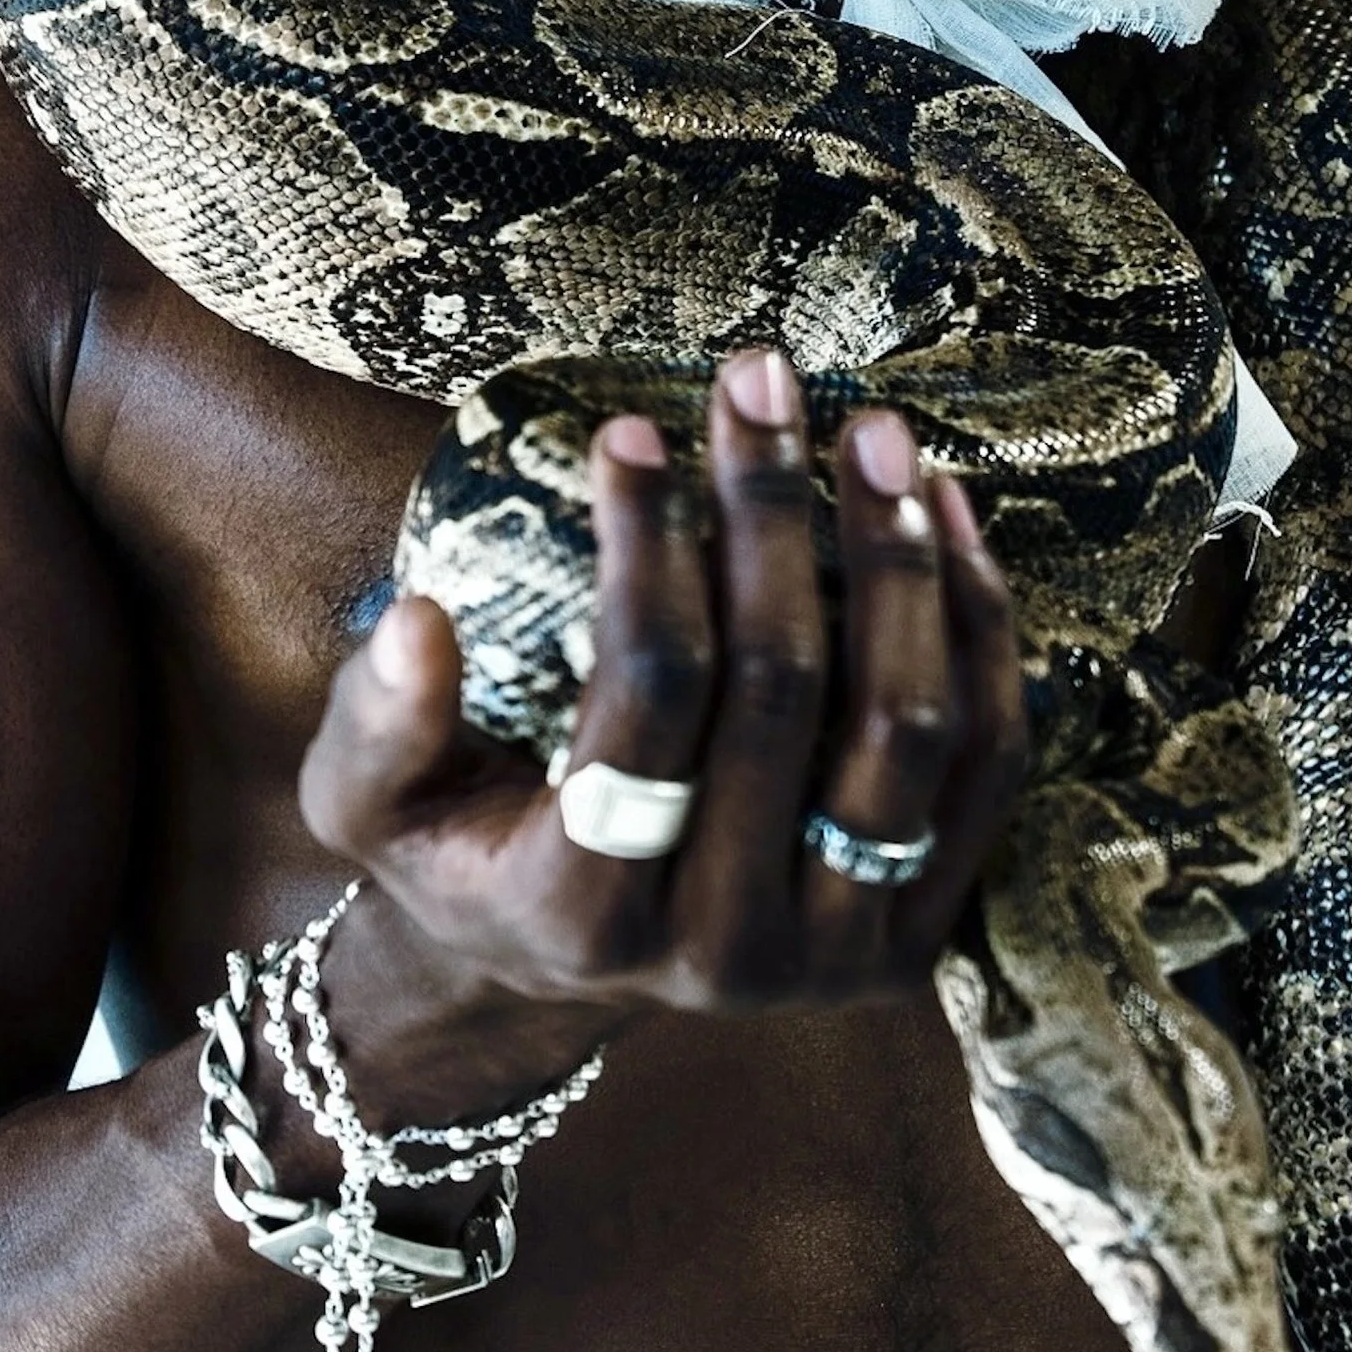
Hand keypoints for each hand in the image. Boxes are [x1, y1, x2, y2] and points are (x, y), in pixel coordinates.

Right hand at [297, 349, 1028, 1124]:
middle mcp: (724, 951)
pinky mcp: (918, 937)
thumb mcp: (366, 806)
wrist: (561, 972)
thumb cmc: (462, 851)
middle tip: (761, 379)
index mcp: (583, 914)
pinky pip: (985, 766)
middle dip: (772, 510)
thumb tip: (422, 621)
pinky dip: (981, 629)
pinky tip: (948, 511)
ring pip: (905, 728)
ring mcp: (837, 955)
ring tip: (871, 431)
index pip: (647, 695)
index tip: (634, 427)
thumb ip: (380, 723)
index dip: (645, 548)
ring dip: (896, 560)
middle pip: (783, 694)